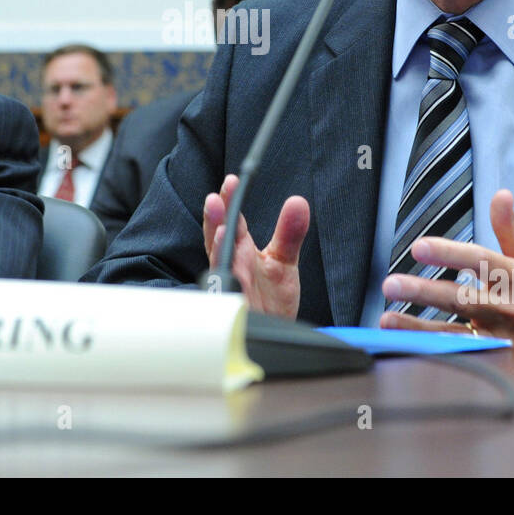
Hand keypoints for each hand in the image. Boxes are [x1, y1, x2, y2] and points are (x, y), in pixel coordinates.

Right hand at [202, 174, 309, 319]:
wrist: (276, 332)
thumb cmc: (271, 298)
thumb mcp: (284, 260)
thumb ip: (290, 232)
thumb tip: (299, 202)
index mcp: (241, 250)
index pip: (232, 221)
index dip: (229, 202)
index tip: (231, 182)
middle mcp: (233, 266)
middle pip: (218, 240)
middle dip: (215, 221)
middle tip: (215, 201)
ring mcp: (233, 288)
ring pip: (220, 267)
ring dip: (218, 250)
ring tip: (221, 231)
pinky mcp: (238, 310)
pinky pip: (230, 297)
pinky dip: (230, 285)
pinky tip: (233, 272)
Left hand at [379, 189, 513, 348]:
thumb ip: (511, 229)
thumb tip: (500, 195)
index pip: (479, 261)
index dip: (449, 253)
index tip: (419, 247)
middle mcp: (507, 307)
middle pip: (461, 298)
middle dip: (424, 291)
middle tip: (391, 284)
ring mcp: (500, 337)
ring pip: (455, 332)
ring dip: (419, 327)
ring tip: (388, 319)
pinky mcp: (495, 359)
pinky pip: (460, 355)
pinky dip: (433, 351)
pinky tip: (406, 345)